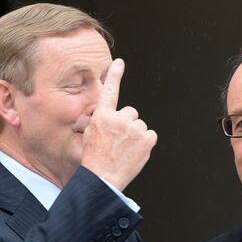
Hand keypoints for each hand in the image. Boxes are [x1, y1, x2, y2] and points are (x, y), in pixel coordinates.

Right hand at [81, 59, 157, 190]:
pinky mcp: (146, 138)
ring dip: (137, 136)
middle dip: (128, 125)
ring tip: (126, 150)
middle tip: (120, 142)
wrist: (102, 178)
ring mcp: (133, 128)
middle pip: (131, 113)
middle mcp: (118, 118)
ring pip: (141, 126)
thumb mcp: (90, 135)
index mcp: (102, 115)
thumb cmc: (95, 159)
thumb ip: (100, 122)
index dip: (115, 75)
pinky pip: (151, 135)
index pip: (109, 91)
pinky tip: (135, 153)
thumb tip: (105, 117)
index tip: (119, 63)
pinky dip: (146, 144)